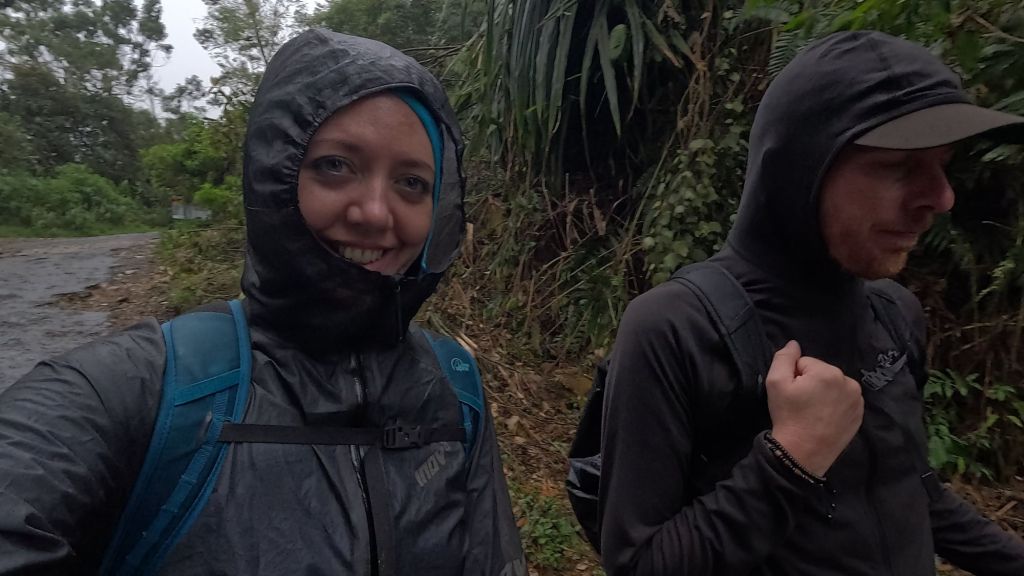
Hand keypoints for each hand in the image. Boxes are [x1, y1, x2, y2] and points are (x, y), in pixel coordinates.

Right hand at [766, 341, 863, 476]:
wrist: (802, 453)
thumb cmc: (788, 417)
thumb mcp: (776, 383)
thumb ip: (784, 358)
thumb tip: (794, 343)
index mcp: (828, 372)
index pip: (805, 363)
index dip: (795, 377)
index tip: (793, 395)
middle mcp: (848, 382)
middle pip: (821, 374)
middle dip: (811, 384)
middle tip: (801, 405)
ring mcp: (857, 400)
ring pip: (833, 387)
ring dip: (824, 394)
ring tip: (813, 413)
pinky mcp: (860, 415)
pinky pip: (843, 401)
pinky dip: (834, 406)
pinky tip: (824, 419)